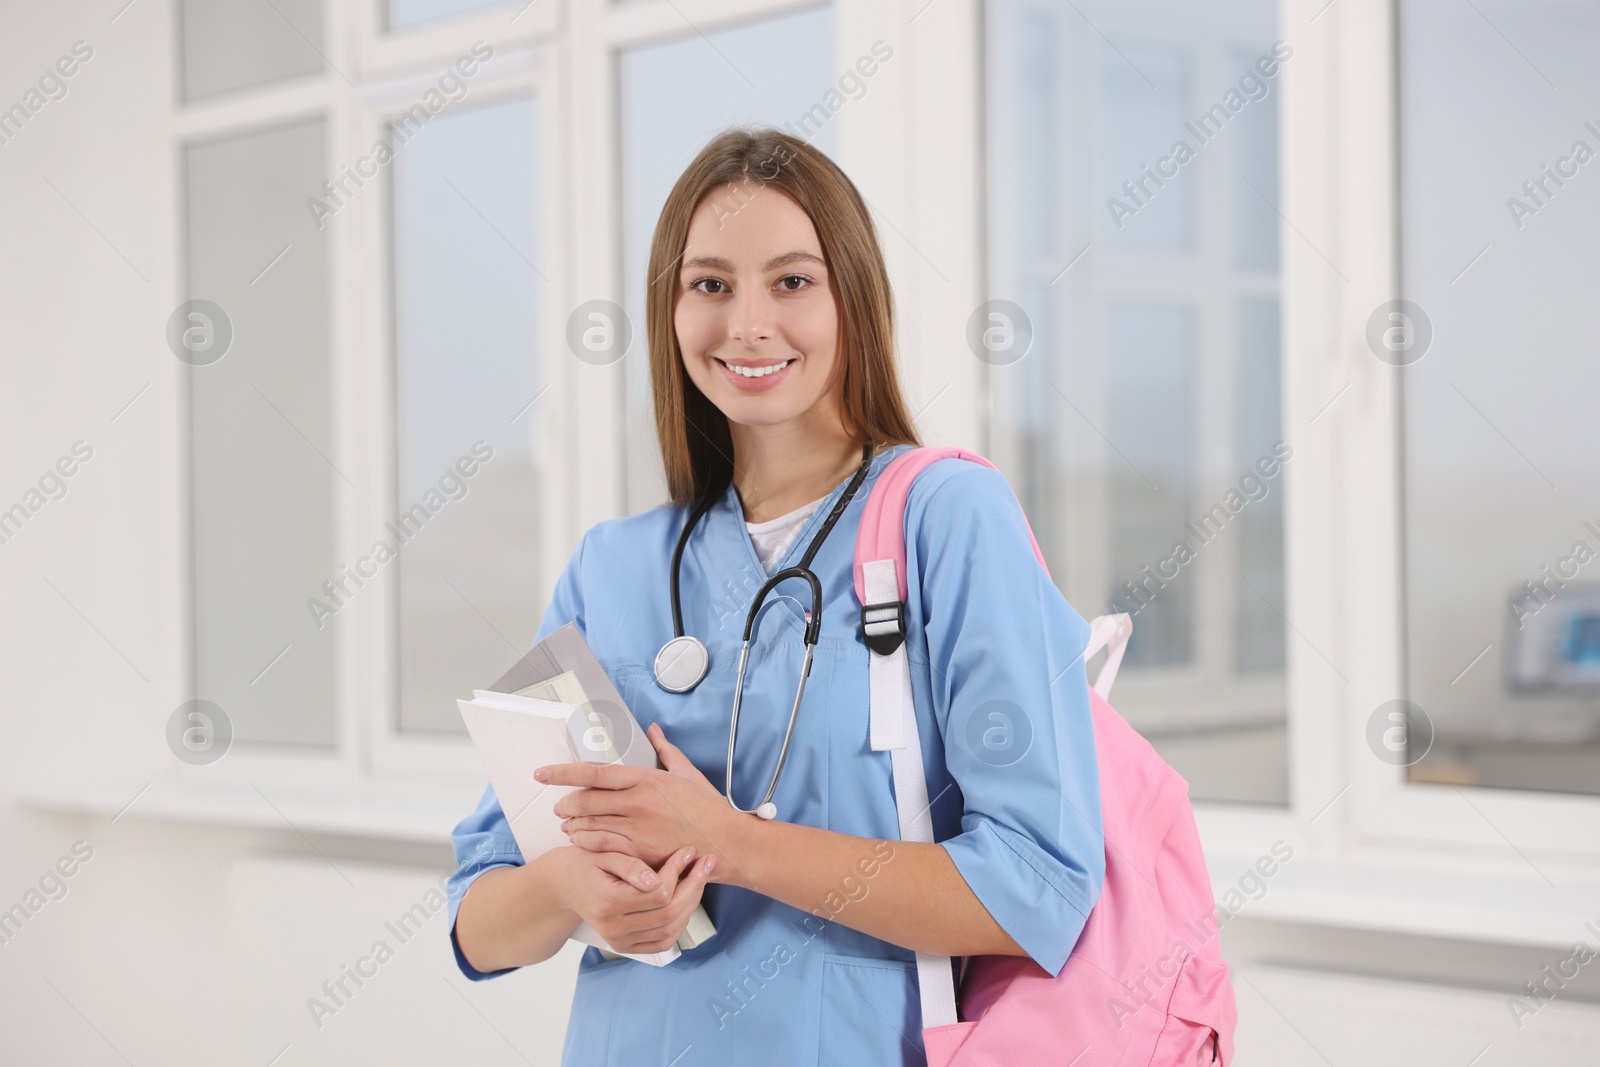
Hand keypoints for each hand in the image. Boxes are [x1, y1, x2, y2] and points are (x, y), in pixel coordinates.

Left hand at [539, 722, 735, 871]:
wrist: (727, 842)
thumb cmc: (709, 809)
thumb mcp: (687, 773)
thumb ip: (665, 750)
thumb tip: (653, 730)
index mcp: (647, 779)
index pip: (595, 771)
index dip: (564, 772)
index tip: (544, 772)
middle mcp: (638, 802)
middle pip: (586, 799)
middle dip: (566, 801)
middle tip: (558, 804)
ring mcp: (637, 829)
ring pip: (590, 823)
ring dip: (573, 823)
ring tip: (566, 823)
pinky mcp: (639, 852)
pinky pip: (601, 846)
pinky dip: (586, 842)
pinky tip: (580, 840)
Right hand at [546, 844, 715, 954]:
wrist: (564, 884)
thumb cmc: (584, 862)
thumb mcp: (603, 853)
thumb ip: (629, 865)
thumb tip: (655, 879)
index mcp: (607, 903)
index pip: (658, 893)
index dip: (679, 871)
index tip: (688, 851)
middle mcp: (613, 928)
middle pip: (669, 914)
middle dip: (694, 886)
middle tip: (705, 863)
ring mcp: (619, 941)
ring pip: (670, 930)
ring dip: (691, 903)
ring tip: (699, 878)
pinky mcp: (626, 946)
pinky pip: (662, 941)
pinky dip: (680, 923)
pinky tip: (686, 900)